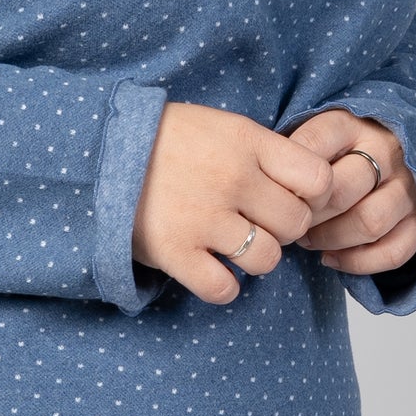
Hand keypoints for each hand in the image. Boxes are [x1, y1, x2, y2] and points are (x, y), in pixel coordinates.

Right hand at [132, 102, 337, 305]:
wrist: (98, 150)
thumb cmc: (165, 140)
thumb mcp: (220, 126)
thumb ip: (264, 152)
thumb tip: (309, 189)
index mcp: (247, 142)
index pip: (318, 180)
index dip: (312, 196)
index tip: (291, 198)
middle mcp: (232, 178)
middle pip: (296, 223)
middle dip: (282, 229)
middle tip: (256, 223)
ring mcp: (204, 217)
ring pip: (267, 259)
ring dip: (254, 259)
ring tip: (231, 245)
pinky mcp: (176, 251)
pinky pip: (224, 289)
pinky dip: (222, 287)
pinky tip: (209, 269)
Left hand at [284, 107, 415, 274]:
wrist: (381, 152)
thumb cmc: (330, 151)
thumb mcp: (307, 136)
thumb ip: (286, 151)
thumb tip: (254, 184)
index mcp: (352, 123)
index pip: (313, 151)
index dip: (288, 181)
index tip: (273, 193)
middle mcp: (386, 150)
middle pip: (342, 190)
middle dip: (308, 215)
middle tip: (289, 222)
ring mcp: (407, 185)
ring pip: (370, 221)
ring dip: (332, 238)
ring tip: (309, 241)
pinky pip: (394, 251)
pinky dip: (358, 262)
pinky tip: (331, 259)